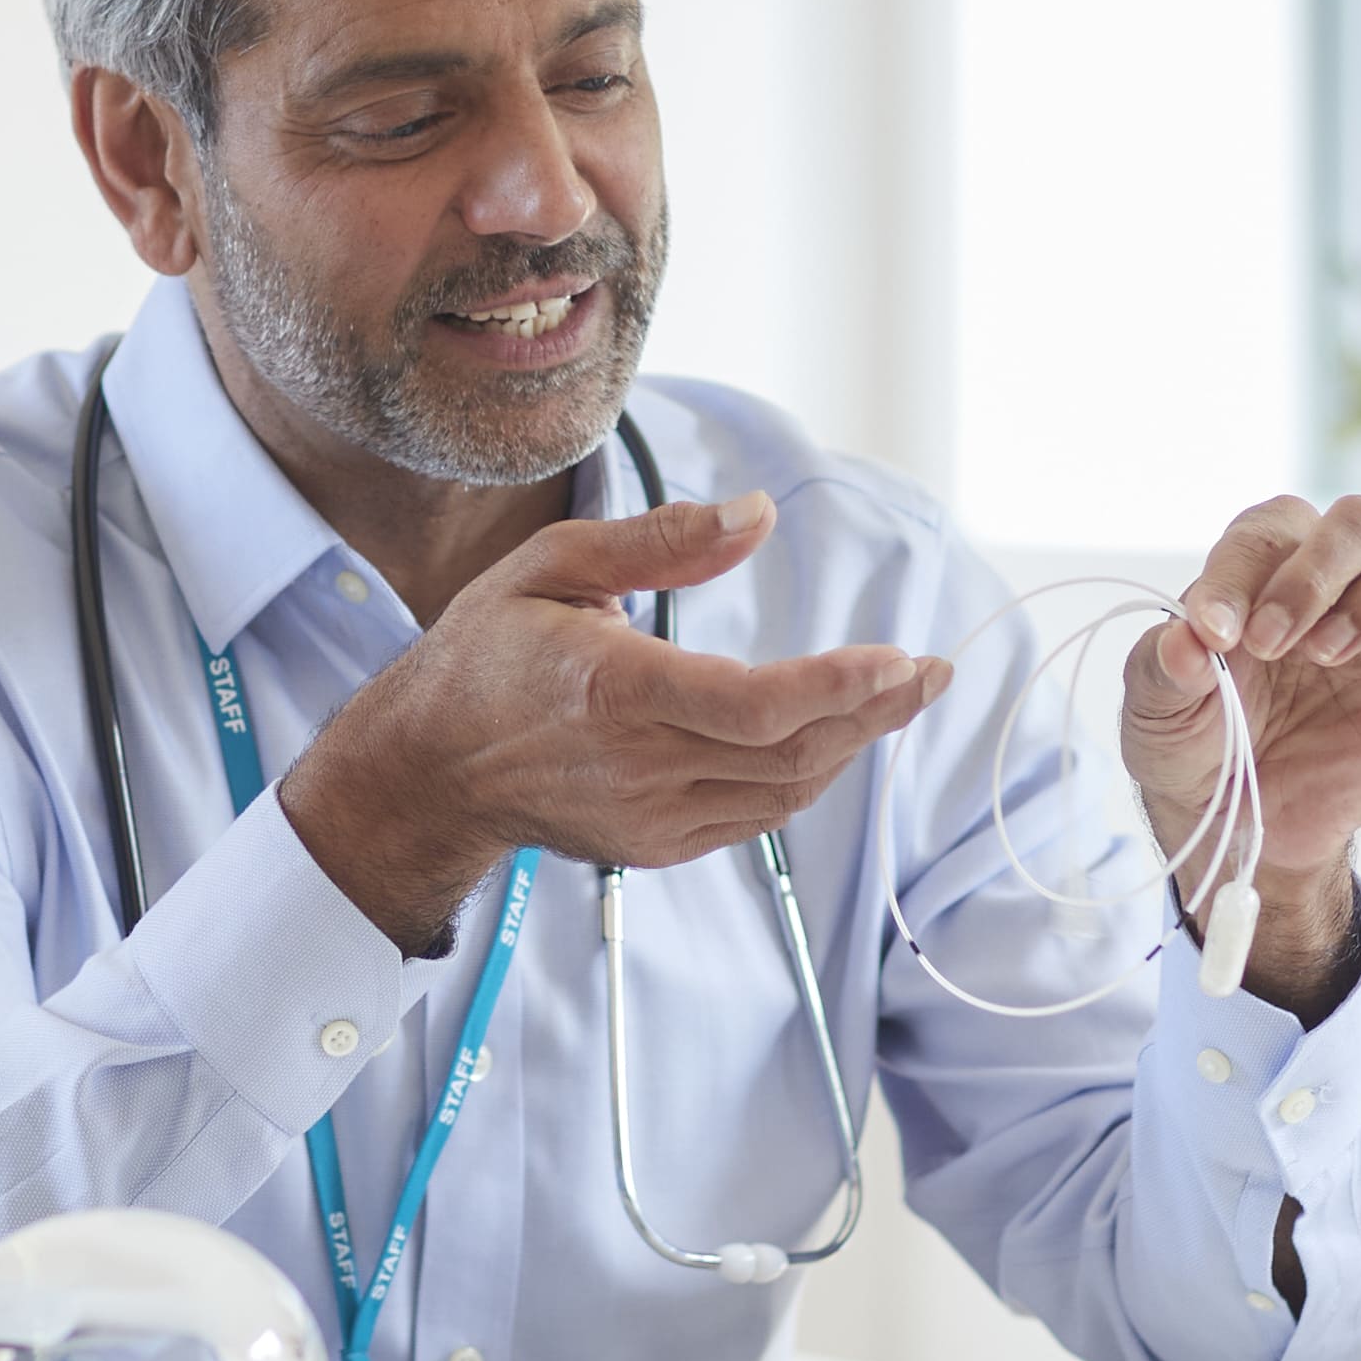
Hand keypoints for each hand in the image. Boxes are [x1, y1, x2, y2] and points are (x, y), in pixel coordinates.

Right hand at [282, 494, 949, 948]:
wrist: (428, 770)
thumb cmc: (486, 655)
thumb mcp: (553, 565)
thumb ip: (661, 540)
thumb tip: (758, 515)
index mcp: (613, 692)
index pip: (755, 705)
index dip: (840, 688)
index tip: (902, 660)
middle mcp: (639, 767)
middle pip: (791, 752)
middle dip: (876, 713)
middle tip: (931, 672)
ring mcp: (650, 817)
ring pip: (784, 792)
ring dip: (850, 746)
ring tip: (896, 698)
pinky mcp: (656, 846)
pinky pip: (755, 817)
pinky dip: (803, 776)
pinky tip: (829, 737)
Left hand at [1123, 497, 1360, 1005]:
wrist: (1250, 826)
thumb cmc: (1201, 750)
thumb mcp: (1158, 716)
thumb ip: (1163, 669)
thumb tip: (1187, 639)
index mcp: (1263, 567)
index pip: (1265, 534)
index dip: (1237, 575)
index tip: (1213, 635)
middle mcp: (1337, 576)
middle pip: (1357, 521)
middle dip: (1312, 576)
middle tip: (1272, 644)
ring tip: (1330, 656)